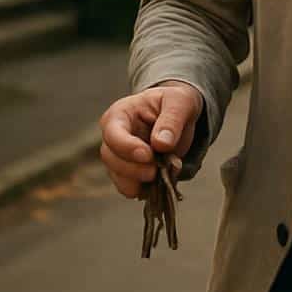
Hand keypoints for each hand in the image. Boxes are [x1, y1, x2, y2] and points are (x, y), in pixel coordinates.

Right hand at [99, 81, 203, 198]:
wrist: (180, 115)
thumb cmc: (175, 103)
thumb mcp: (180, 102)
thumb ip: (172, 120)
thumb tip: (161, 144)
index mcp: (120, 113)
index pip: (113, 134)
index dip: (127, 147)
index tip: (149, 155)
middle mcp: (114, 137)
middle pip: (111, 158)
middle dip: (133, 169)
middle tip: (156, 171)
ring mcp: (119, 157)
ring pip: (118, 177)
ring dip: (139, 182)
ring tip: (163, 175)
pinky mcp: (129, 173)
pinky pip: (130, 188)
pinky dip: (145, 189)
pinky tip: (160, 183)